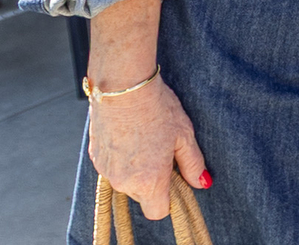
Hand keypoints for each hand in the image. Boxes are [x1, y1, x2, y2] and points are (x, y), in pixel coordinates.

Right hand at [87, 76, 208, 219]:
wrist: (123, 88)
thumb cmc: (158, 109)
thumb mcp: (184, 136)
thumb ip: (193, 164)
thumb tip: (202, 183)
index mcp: (149, 181)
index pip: (157, 211)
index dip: (168, 198)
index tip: (174, 178)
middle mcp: (124, 182)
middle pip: (142, 195)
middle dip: (154, 180)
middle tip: (163, 150)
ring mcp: (106, 172)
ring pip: (127, 182)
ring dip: (137, 169)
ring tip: (146, 139)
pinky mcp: (95, 158)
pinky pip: (113, 168)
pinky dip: (122, 159)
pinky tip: (130, 135)